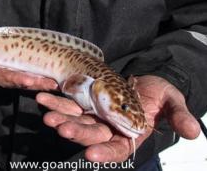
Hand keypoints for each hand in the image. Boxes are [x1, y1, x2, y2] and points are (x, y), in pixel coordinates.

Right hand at [0, 38, 57, 90]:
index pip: (1, 77)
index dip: (15, 79)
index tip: (28, 81)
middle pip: (18, 79)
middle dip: (35, 82)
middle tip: (51, 84)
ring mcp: (5, 72)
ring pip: (25, 77)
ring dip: (41, 80)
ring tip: (58, 81)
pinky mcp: (11, 67)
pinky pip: (27, 71)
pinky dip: (40, 73)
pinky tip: (55, 74)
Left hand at [36, 75, 200, 162]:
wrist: (146, 80)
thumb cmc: (161, 94)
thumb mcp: (173, 102)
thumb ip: (179, 117)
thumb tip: (194, 132)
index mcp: (130, 135)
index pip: (117, 150)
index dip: (104, 153)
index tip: (90, 155)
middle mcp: (110, 128)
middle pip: (91, 134)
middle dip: (76, 132)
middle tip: (60, 127)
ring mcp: (96, 115)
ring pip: (76, 119)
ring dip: (61, 117)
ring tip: (46, 115)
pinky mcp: (87, 101)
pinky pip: (70, 102)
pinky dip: (57, 100)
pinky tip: (44, 96)